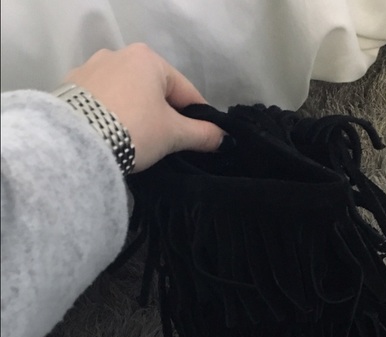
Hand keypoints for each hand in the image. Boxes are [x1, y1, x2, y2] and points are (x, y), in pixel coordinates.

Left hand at [65, 43, 223, 171]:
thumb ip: (203, 134)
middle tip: (172, 143)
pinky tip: (116, 135)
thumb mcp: (174, 134)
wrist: (76, 142)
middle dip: (166, 115)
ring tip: (141, 141)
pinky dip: (114, 115)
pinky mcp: (71, 87)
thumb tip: (224, 138)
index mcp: (148, 59)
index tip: (204, 137)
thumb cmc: (134, 129)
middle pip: (155, 91)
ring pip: (129, 95)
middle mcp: (118, 55)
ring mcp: (91, 69)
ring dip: (140, 114)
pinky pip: (104, 102)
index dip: (199, 116)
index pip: (185, 91)